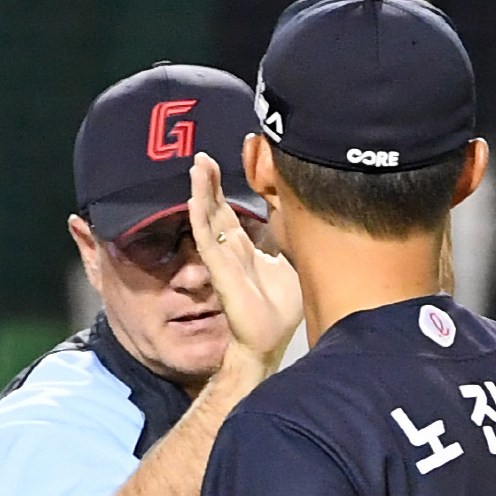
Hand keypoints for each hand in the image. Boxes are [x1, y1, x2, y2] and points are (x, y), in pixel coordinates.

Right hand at [187, 152, 301, 375]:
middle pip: (216, 209)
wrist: (269, 340)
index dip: (224, 189)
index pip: (229, 213)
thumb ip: (288, 240)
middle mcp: (230, 251)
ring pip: (208, 220)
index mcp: (245, 249)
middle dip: (209, 182)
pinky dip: (200, 220)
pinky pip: (207, 242)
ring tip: (197, 166)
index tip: (222, 162)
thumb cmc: (281, 309)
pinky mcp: (220, 272)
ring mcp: (223, 260)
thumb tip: (299, 215)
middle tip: (202, 155)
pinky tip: (195, 200)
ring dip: (201, 193)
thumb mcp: (292, 264)